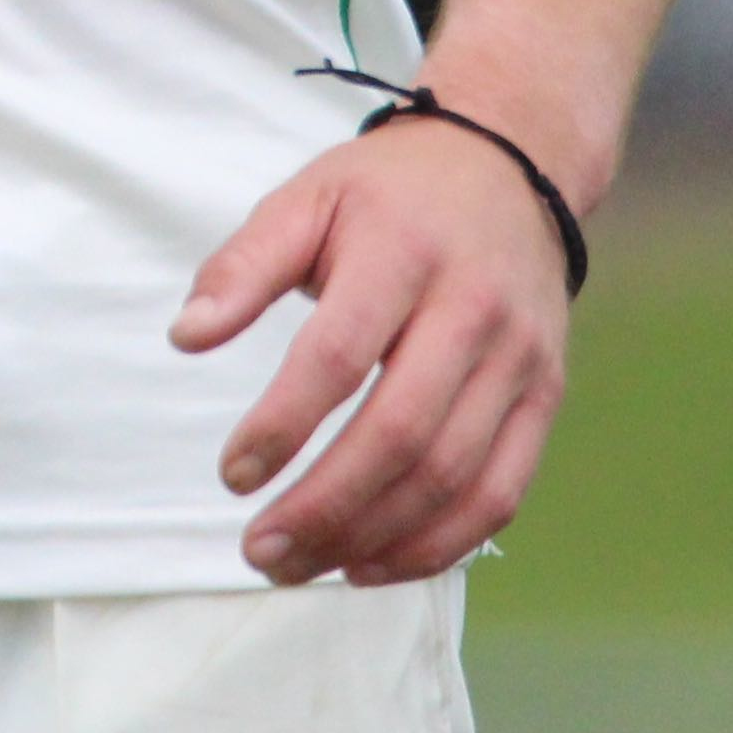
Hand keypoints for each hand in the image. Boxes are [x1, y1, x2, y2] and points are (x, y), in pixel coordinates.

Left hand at [170, 112, 573, 585]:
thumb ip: (242, 266)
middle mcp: (472, 309)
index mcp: (401, 253)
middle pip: (400, 433)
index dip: (283, 425)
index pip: (338, 356)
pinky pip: (499, 492)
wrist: (511, 166)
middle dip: (325, 507)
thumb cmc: (388, 195)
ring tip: (302, 565)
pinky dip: (437, 545)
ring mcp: (519, 359)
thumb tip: (186, 336)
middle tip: (260, 551)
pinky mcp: (546, 397)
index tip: (233, 474)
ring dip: (372, 538)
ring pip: (452, 476)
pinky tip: (372, 565)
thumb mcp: (306, 198)